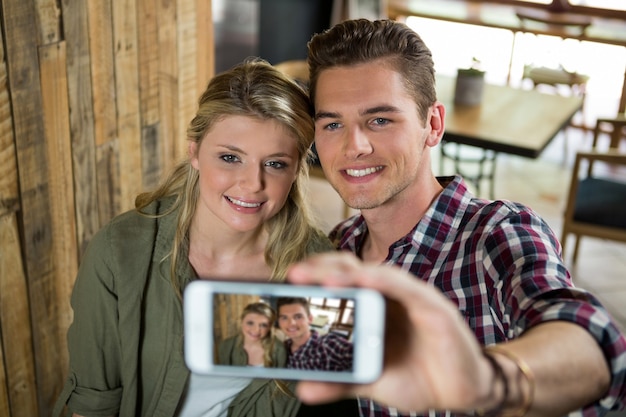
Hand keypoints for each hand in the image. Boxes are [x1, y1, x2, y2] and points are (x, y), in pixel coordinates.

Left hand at [286, 252, 491, 412]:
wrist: (460, 394)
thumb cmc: (417, 379)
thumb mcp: (371, 381)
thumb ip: (339, 380)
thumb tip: (303, 388)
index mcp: (372, 308)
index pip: (339, 281)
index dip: (314, 277)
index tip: (288, 282)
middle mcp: (389, 296)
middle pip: (351, 270)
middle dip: (321, 268)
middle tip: (295, 274)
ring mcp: (410, 297)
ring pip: (375, 273)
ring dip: (347, 273)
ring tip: (321, 278)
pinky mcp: (432, 306)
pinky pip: (405, 287)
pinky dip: (382, 281)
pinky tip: (364, 280)